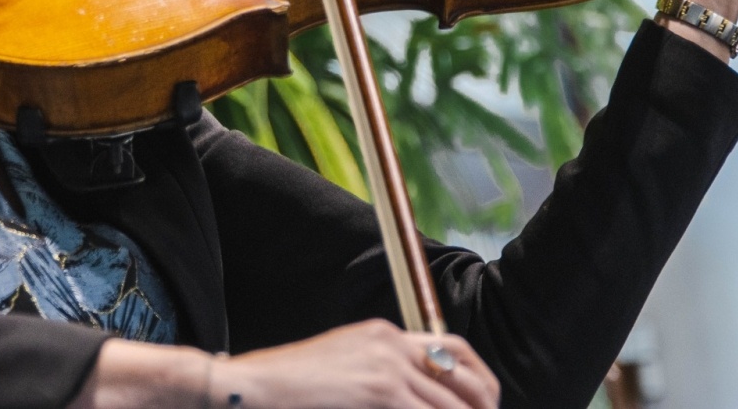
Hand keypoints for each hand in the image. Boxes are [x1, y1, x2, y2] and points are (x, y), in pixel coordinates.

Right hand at [213, 320, 498, 408]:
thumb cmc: (288, 387)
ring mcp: (387, 366)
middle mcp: (391, 343)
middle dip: (482, 402)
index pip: (451, 349)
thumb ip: (377, 376)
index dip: (476, 377)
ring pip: (451, 402)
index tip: (485, 401)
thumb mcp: (341, 368)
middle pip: (462, 372)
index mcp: (383, 334)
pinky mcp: (382, 391)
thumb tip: (406, 396)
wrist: (252, 387)